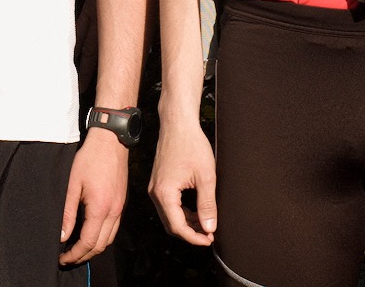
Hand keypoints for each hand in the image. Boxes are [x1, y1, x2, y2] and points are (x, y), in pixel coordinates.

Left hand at [59, 128, 127, 264]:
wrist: (111, 141)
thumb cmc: (90, 158)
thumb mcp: (72, 184)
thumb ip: (67, 212)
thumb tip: (62, 236)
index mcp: (101, 208)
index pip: (88, 242)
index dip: (74, 254)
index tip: (62, 258)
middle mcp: (114, 212)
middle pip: (100, 246)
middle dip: (83, 256)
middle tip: (67, 258)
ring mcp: (120, 208)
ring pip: (109, 239)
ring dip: (94, 248)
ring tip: (77, 249)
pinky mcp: (121, 202)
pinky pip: (113, 228)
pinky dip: (102, 237)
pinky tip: (90, 233)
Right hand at [147, 117, 216, 245]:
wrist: (178, 124)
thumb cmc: (192, 145)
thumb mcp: (206, 176)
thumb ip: (207, 205)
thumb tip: (209, 228)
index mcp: (165, 193)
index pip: (177, 226)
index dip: (194, 237)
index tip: (209, 240)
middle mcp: (155, 193)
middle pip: (170, 224)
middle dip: (190, 233)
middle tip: (209, 235)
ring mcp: (154, 187)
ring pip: (169, 216)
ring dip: (186, 224)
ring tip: (206, 225)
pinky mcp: (158, 183)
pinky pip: (168, 205)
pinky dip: (181, 213)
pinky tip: (196, 212)